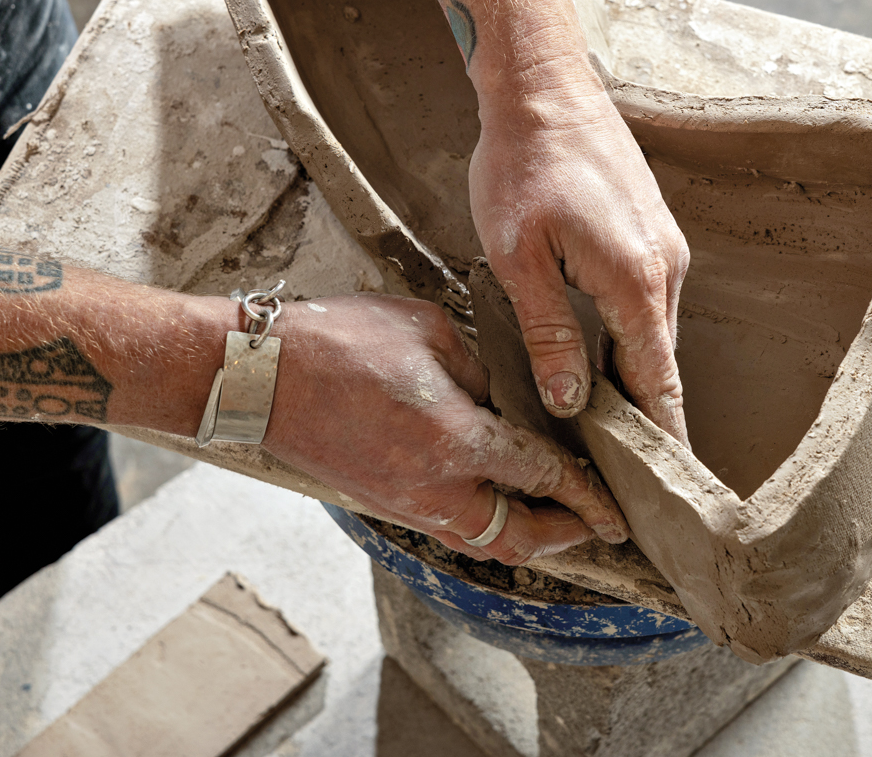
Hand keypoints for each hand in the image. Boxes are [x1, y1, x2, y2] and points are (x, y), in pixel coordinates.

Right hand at [259, 293, 629, 563]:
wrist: (259, 377)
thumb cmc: (338, 342)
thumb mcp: (429, 332)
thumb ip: (477, 369)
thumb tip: (495, 396)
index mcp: (455, 441)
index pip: (541, 475)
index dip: (585, 492)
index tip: (612, 507)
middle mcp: (434, 487)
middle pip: (516, 537)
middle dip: (562, 536)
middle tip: (592, 525)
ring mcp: (403, 502)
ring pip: (480, 539)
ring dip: (521, 533)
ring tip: (549, 515)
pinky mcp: (380, 501)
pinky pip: (446, 524)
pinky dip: (480, 519)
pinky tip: (491, 494)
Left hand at [468, 58, 691, 442]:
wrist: (545, 87)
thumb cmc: (522, 166)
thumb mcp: (520, 260)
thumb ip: (549, 335)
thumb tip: (572, 400)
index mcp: (637, 281)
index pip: (658, 383)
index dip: (662, 440)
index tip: (667, 491)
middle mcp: (667, 267)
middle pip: (662, 364)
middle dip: (651, 421)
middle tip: (635, 479)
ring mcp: (665, 247)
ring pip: (655, 333)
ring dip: (640, 380)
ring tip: (621, 436)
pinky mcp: (651, 231)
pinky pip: (649, 303)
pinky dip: (635, 340)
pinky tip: (610, 362)